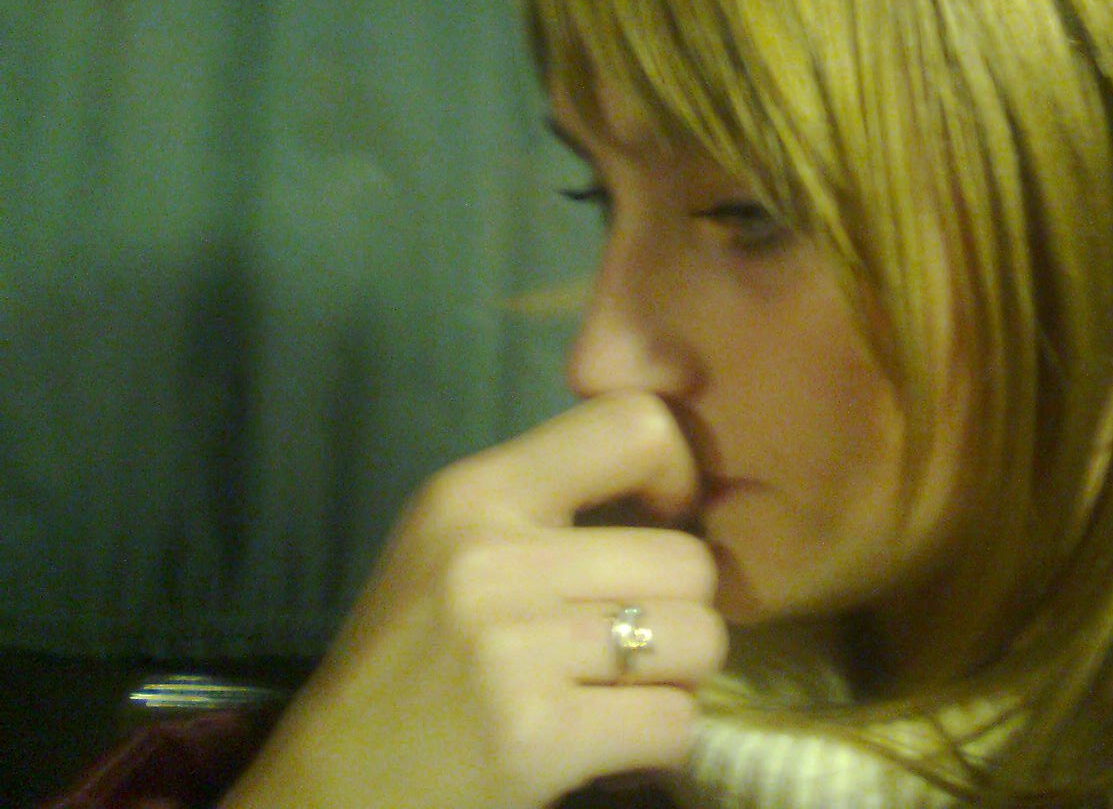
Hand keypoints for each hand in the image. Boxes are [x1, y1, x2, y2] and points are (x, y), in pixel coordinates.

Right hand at [219, 393, 726, 808]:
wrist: (328, 792)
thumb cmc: (409, 665)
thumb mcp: (455, 549)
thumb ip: (553, 506)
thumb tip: (683, 485)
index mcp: (474, 493)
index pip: (635, 425)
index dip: (679, 475)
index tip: (660, 525)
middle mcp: (493, 557)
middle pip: (689, 558)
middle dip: (682, 609)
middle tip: (634, 642)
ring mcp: (514, 648)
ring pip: (699, 637)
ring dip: (679, 676)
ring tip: (621, 691)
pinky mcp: (536, 736)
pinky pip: (676, 721)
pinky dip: (660, 741)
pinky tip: (609, 743)